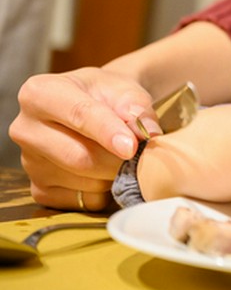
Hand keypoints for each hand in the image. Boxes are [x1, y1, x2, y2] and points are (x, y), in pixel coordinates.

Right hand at [10, 68, 158, 209]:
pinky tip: (107, 170)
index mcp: (39, 93)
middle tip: (142, 156)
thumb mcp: (124, 89)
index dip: (108, 132)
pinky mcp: (39, 188)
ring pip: (82, 180)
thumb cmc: (107, 94)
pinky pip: (81, 200)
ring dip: (113, 174)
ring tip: (125, 157)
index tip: (131, 147)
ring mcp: (29, 162)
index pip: (78, 115)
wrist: (96, 105)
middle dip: (116, 160)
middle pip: (78, 156)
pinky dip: (104, 190)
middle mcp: (25, 129)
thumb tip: (147, 133)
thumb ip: (136, 108)